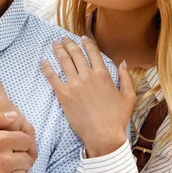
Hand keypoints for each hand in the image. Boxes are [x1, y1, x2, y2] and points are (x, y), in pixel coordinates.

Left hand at [41, 36, 135, 157]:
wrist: (103, 135)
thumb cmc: (117, 118)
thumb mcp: (128, 96)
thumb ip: (126, 77)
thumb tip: (123, 62)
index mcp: (103, 74)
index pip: (93, 52)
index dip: (87, 43)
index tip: (82, 38)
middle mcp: (87, 75)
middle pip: (76, 54)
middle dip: (69, 44)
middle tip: (64, 38)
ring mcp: (74, 84)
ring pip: (64, 62)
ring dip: (58, 50)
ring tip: (54, 44)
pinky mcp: (63, 95)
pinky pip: (52, 77)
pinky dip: (46, 68)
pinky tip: (42, 61)